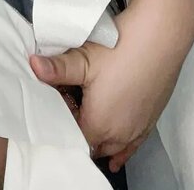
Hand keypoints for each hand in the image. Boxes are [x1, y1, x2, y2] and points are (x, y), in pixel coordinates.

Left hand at [29, 4, 193, 173]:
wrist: (161, 36)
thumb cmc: (121, 48)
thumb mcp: (83, 58)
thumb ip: (56, 68)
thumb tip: (32, 65)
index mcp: (99, 124)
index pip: (73, 137)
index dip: (63, 120)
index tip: (61, 98)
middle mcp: (120, 134)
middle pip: (93, 144)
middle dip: (80, 128)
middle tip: (74, 100)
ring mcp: (138, 128)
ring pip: (113, 146)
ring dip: (100, 137)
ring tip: (89, 118)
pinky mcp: (151, 119)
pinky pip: (133, 145)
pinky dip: (123, 148)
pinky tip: (118, 157)